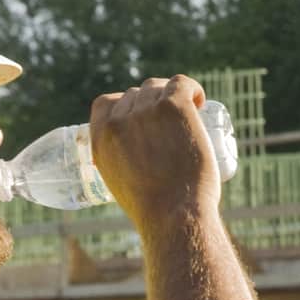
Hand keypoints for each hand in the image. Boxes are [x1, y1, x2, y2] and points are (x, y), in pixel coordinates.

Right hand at [88, 75, 219, 226]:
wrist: (173, 215)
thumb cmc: (152, 210)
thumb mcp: (119, 184)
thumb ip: (119, 163)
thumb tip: (134, 158)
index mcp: (100, 138)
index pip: (105, 103)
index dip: (123, 104)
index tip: (139, 115)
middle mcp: (118, 120)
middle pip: (135, 94)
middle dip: (151, 103)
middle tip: (170, 122)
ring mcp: (146, 111)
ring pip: (157, 88)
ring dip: (171, 96)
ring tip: (188, 113)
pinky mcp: (173, 107)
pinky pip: (181, 83)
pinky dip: (191, 88)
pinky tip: (199, 101)